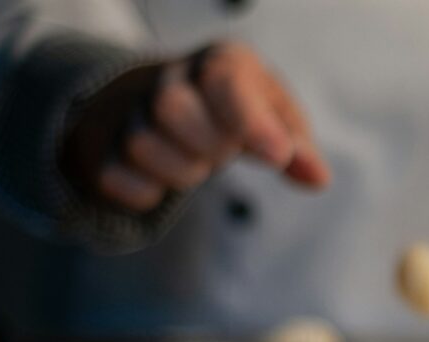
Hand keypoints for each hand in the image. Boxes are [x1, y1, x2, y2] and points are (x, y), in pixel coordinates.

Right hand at [62, 42, 329, 211]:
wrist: (185, 106)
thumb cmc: (244, 112)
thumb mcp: (279, 121)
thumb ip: (297, 148)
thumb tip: (318, 179)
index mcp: (223, 63)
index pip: (225, 80)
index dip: (251, 122)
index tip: (277, 157)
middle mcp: (174, 78)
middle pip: (171, 107)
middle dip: (209, 144)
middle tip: (225, 156)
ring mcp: (135, 110)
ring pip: (141, 143)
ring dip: (180, 171)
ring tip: (200, 167)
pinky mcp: (110, 147)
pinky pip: (115, 176)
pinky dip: (143, 192)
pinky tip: (163, 187)